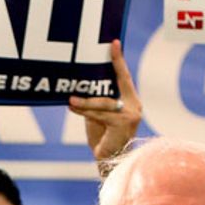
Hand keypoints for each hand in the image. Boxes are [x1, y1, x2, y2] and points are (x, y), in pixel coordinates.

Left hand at [68, 39, 141, 162]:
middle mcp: (134, 106)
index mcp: (131, 101)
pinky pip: (101, 114)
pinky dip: (85, 110)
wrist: (110, 162)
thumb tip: (79, 84)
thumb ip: (95, 101)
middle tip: (87, 61)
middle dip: (104, 72)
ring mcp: (131, 115)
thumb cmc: (103, 138)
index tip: (113, 42)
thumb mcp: (98, 115)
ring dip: (85, 100)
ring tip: (70, 98)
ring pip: (104, 102)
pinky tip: (72, 106)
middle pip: (117, 84)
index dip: (118, 60)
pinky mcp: (123, 124)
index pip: (124, 77)